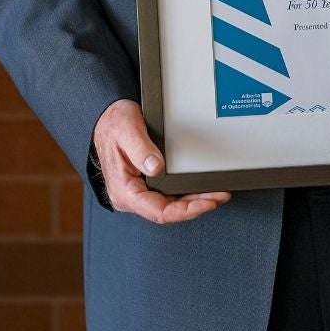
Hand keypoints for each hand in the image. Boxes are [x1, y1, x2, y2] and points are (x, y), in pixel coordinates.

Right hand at [92, 99, 229, 223]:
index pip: (159, 212)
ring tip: (219, 194)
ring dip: (196, 202)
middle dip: (197, 206)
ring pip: (171, 205)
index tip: (208, 203)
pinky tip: (203, 189)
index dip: (186, 211)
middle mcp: (132, 196)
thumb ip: (141, 150)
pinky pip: (170, 195)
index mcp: (124, 191)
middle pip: (169, 211)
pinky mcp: (147, 184)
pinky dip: (188, 194)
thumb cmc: (114, 125)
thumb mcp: (126, 131)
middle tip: (222, 196)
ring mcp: (140, 191)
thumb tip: (156, 168)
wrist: (107, 118)